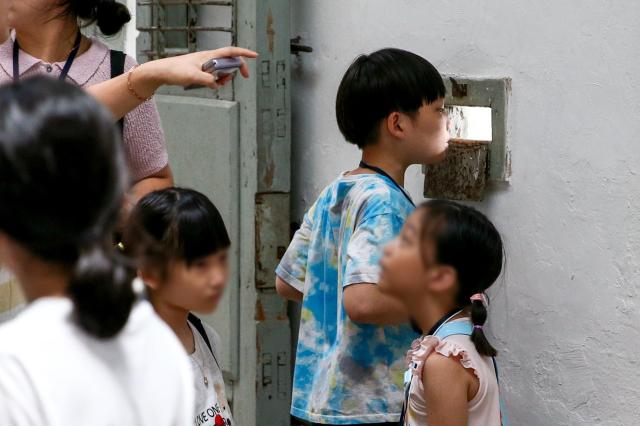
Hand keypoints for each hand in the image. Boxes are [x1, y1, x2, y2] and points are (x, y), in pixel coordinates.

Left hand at [138, 47, 257, 91]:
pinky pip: (215, 76)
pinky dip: (218, 81)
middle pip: (230, 61)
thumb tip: (216, 84)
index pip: (230, 52)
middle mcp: (209, 58)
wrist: (162, 72)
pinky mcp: (201, 72)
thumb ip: (207, 80)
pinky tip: (212, 85)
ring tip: (220, 83)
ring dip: (226, 77)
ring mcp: (205, 65)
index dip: (244, 53)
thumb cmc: (175, 70)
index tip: (255, 56)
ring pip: (223, 70)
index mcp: (209, 56)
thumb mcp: (192, 76)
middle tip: (244, 77)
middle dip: (238, 68)